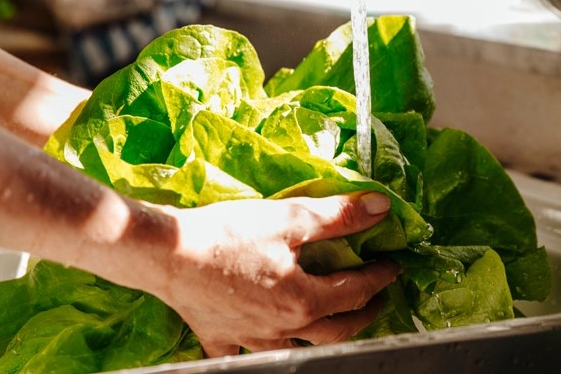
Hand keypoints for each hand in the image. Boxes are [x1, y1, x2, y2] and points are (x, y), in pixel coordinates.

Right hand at [152, 192, 399, 357]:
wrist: (167, 252)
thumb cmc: (227, 233)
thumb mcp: (288, 218)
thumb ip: (337, 217)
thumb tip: (381, 207)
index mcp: (303, 300)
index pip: (356, 291)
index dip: (379, 276)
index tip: (392, 265)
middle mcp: (282, 328)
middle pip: (336, 329)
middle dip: (363, 314)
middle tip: (376, 299)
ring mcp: (250, 338)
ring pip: (296, 347)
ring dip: (321, 335)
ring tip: (330, 321)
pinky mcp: (219, 336)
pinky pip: (240, 354)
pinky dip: (252, 351)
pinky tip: (255, 344)